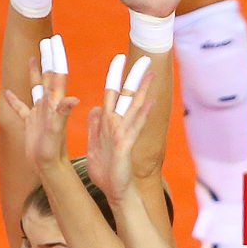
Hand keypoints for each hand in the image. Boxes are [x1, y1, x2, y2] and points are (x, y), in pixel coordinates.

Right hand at [0, 35, 80, 175]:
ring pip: (36, 87)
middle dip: (48, 57)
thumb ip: (62, 113)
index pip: (57, 74)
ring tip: (32, 57)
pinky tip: (8, 93)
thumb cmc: (53, 150)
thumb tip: (72, 99)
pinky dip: (16, 101)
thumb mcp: (57, 130)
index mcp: (55, 102)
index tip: (54, 39)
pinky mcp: (31, 123)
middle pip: (48, 75)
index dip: (56, 56)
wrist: (49, 166)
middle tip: (47, 40)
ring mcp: (39, 112)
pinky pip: (22, 109)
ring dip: (35, 72)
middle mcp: (49, 104)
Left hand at [84, 53, 158, 206]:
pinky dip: (142, 115)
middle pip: (128, 95)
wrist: (113, 190)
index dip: (115, 76)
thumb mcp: (95, 144)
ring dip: (142, 90)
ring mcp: (124, 134)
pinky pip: (135, 127)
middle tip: (144, 57)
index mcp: (108, 123)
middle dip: (134, 77)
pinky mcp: (125, 145)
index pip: (113, 93)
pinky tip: (150, 103)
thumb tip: (95, 108)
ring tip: (151, 73)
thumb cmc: (106, 170)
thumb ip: (95, 126)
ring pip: (134, 107)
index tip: (119, 58)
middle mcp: (118, 125)